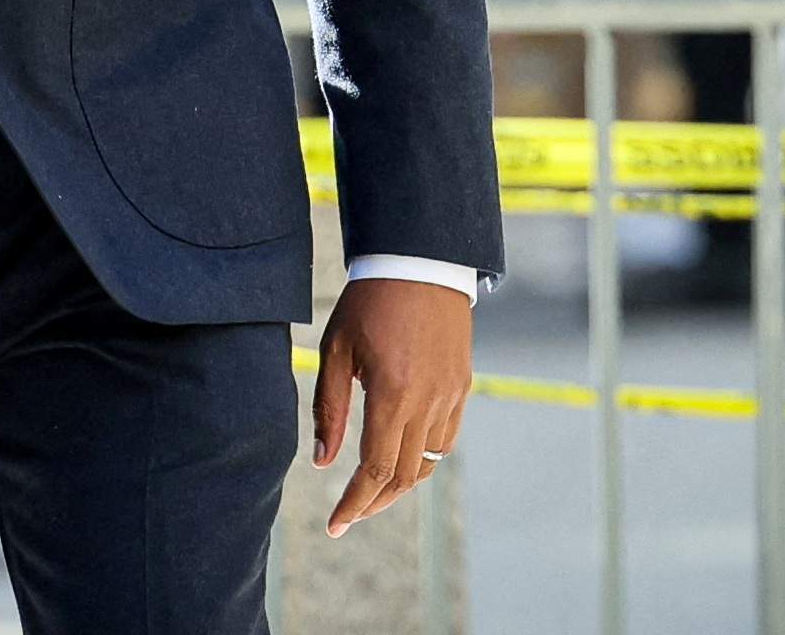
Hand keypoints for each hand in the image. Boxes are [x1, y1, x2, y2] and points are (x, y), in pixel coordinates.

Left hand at [309, 277, 470, 537]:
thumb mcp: (336, 350)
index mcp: (393, 394)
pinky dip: (421, 458)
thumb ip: (329, 408)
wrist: (419, 260)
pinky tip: (398, 456)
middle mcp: (428, 402)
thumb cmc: (368, 301)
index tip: (334, 525)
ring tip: (370, 492)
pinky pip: (444, 439)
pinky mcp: (462, 386)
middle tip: (348, 516)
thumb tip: (322, 461)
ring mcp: (451, 396)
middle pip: (404, 477)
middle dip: (374, 504)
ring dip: (399, 485)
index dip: (353, 504)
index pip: (374, 470)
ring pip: (428, 463)